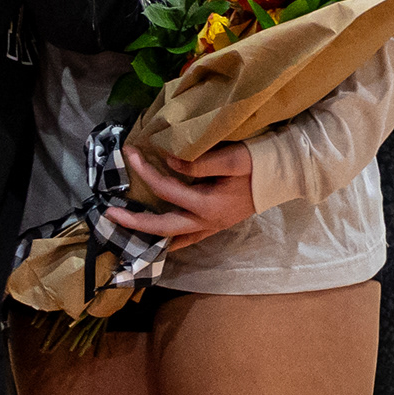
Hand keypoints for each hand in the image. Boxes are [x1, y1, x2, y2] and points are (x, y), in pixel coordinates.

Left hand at [105, 139, 259, 248]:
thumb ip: (199, 163)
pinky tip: (159, 240)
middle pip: (163, 227)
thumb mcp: (233, 158)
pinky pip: (188, 239)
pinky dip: (170, 241)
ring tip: (127, 233)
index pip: (168, 190)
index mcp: (209, 205)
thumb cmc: (260, 164)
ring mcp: (212, 227)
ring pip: (174, 239)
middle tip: (108, 215)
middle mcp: (207, 222)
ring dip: (149, 237)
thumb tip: (168, 161)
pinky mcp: (216, 225)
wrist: (285, 176)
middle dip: (134, 223)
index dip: (147, 172)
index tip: (133, 154)